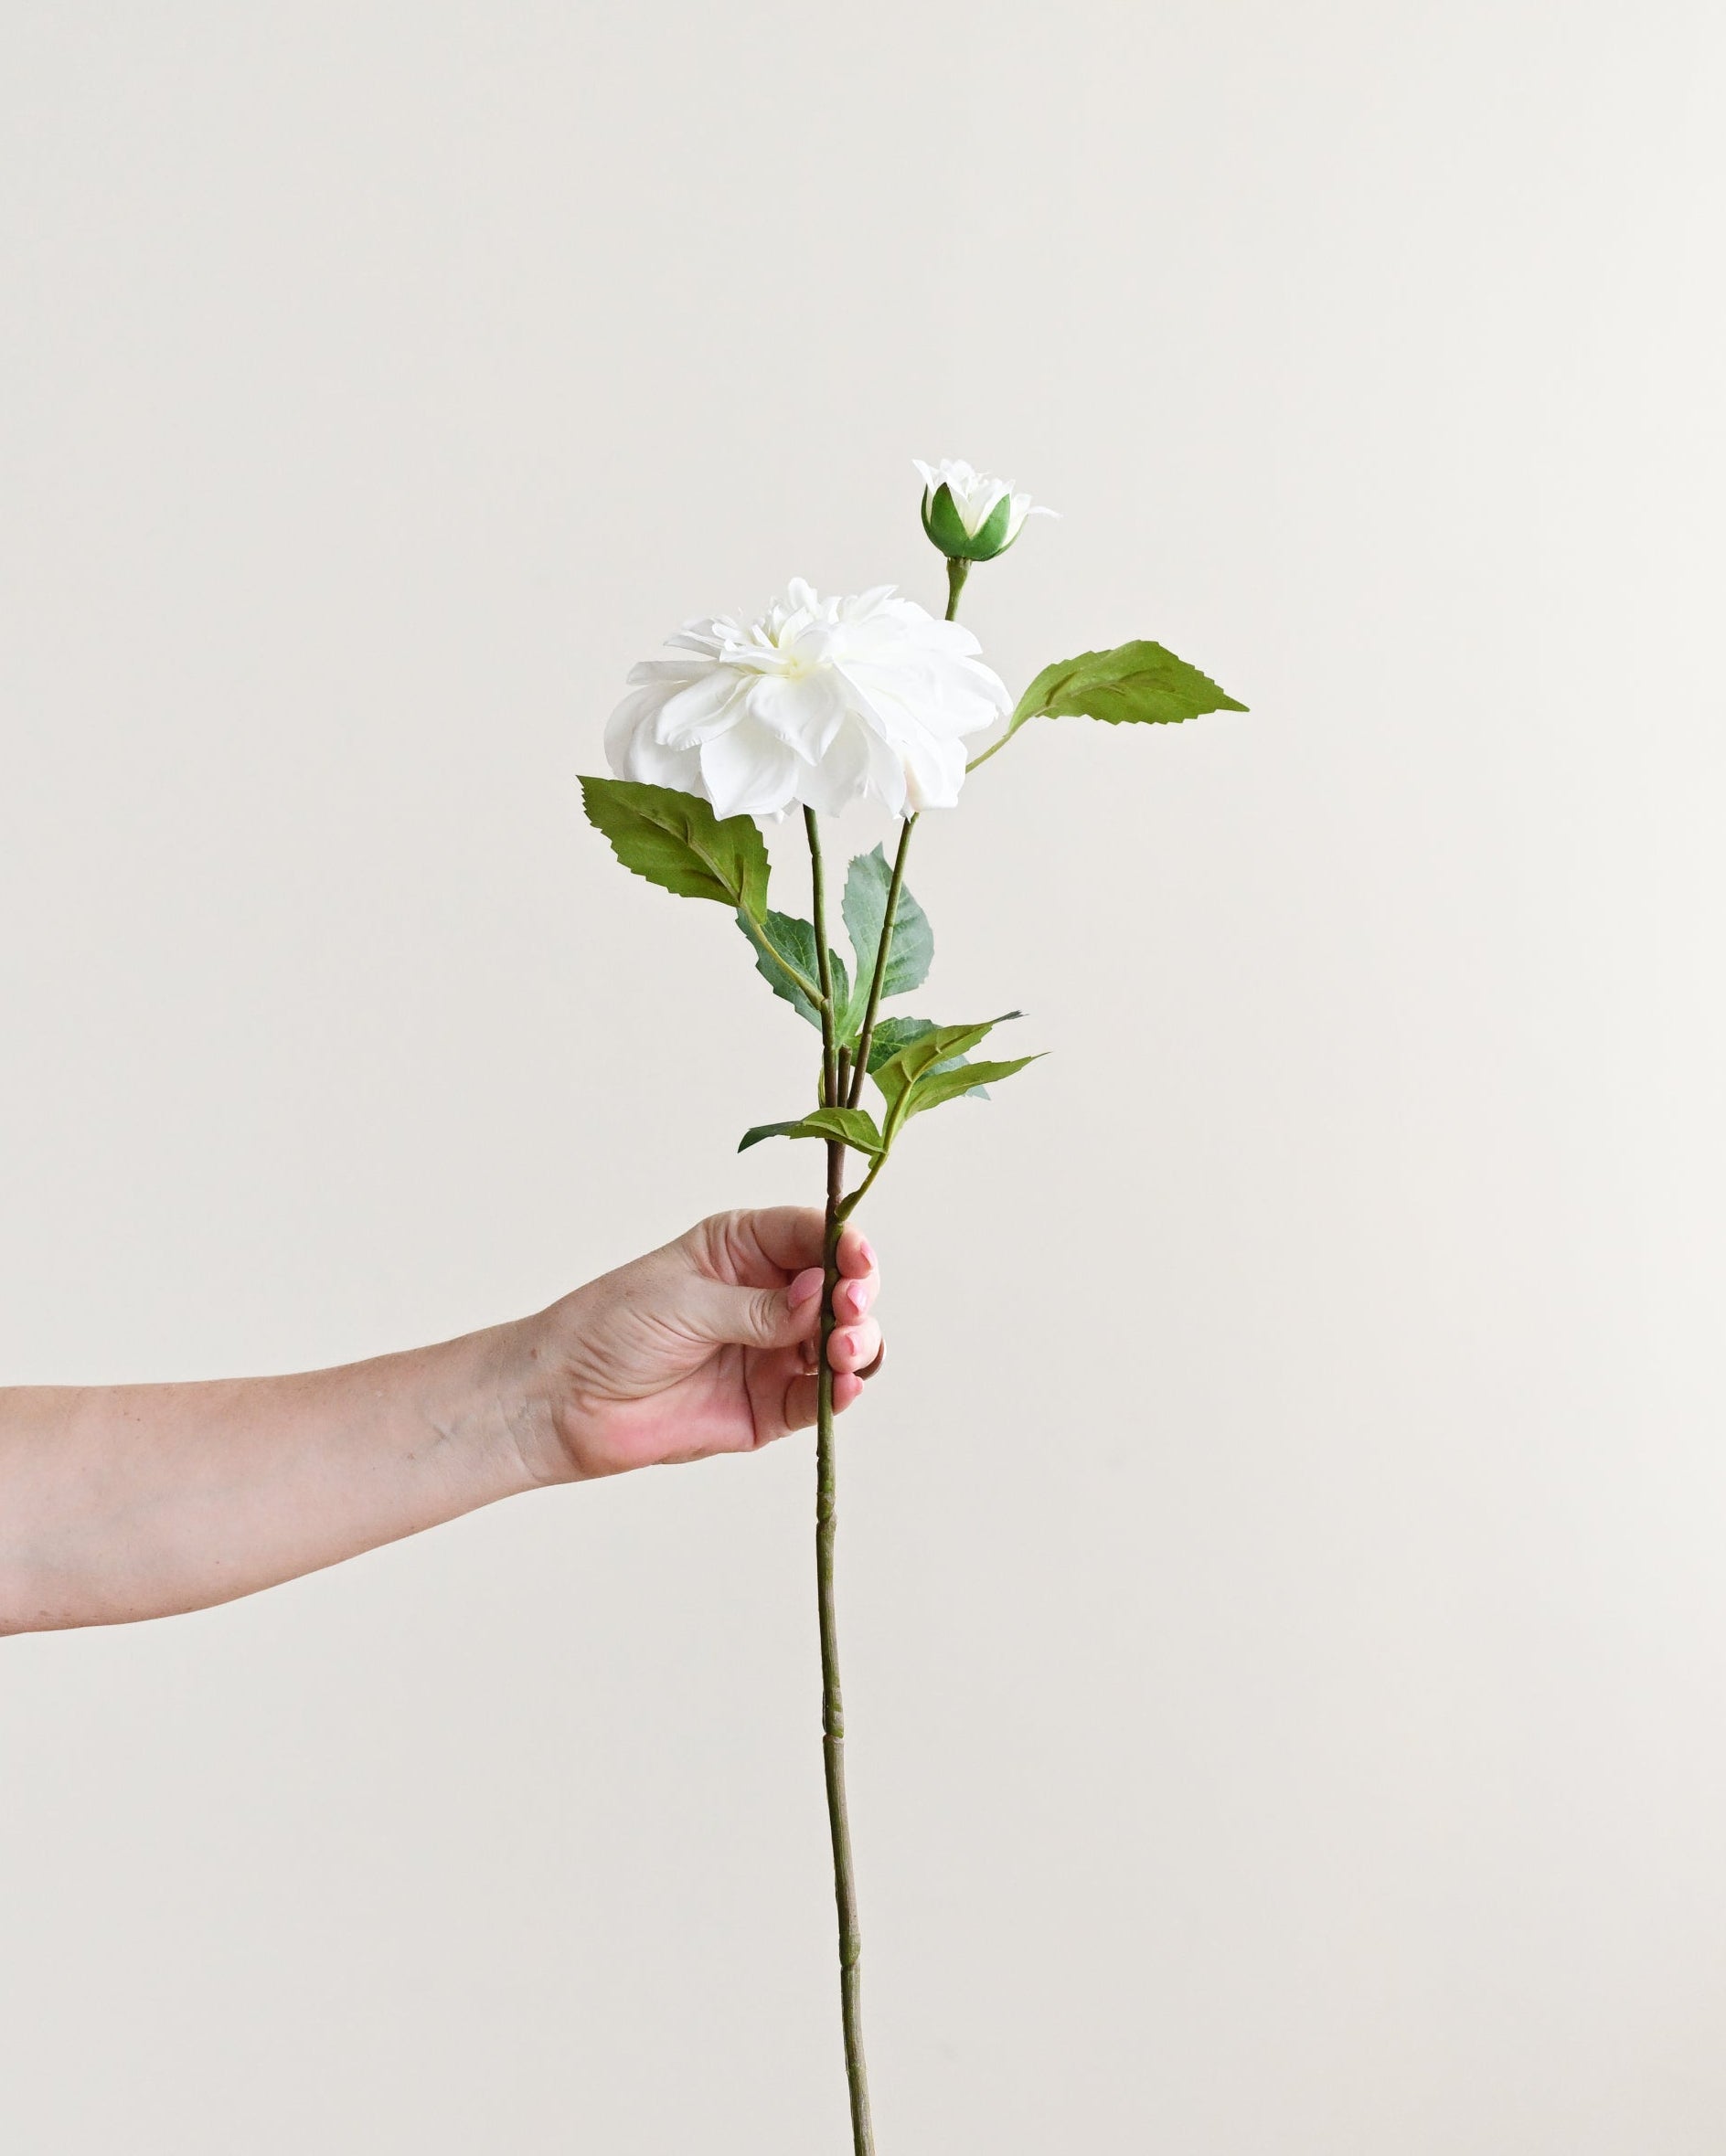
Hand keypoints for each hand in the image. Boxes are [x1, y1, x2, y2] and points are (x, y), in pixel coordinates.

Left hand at [530, 1208, 882, 1478]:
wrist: (564, 1401)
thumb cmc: (609, 1329)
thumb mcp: (684, 1301)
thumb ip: (758, 1306)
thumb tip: (823, 1295)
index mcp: (744, 1249)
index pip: (813, 1236)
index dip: (845, 1245)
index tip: (857, 1261)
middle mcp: (768, 1297)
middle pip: (840, 1289)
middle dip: (856, 1296)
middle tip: (848, 1308)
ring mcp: (773, 1352)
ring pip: (842, 1343)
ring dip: (856, 1343)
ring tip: (840, 1349)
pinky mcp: (771, 1406)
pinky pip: (820, 1398)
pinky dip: (841, 1392)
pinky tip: (843, 1386)